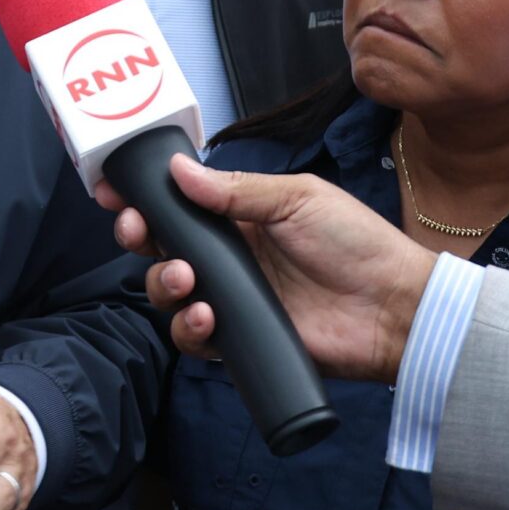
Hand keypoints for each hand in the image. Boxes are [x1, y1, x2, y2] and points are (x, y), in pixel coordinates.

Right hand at [96, 153, 431, 383]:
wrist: (395, 307)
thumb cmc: (357, 244)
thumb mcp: (298, 198)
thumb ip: (237, 189)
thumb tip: (179, 170)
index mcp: (239, 217)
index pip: (177, 204)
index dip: (142, 198)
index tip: (113, 191)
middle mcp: (229, 258)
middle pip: (160, 248)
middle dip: (138, 237)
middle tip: (138, 232)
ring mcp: (232, 299)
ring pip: (168, 292)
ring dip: (163, 282)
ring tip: (187, 278)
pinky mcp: (240, 339)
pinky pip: (193, 338)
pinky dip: (190, 327)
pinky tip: (207, 316)